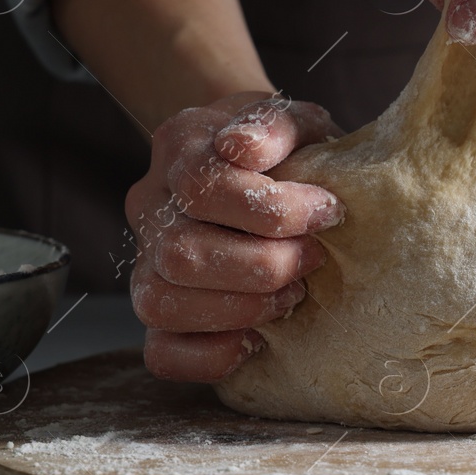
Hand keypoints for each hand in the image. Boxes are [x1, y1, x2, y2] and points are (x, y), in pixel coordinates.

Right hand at [127, 92, 341, 380]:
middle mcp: (150, 204)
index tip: (329, 211)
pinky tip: (258, 340)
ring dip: (239, 309)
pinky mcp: (160, 306)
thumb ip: (274, 125)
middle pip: (179, 252)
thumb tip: (242, 149)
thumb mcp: (294, 119)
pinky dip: (210, 355)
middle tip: (314, 259)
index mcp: (180, 147)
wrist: (256, 158)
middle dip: (261, 266)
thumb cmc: (285, 146)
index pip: (202, 184)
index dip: (274, 209)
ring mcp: (145, 259)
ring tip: (292, 296)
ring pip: (159, 303)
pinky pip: (160, 351)